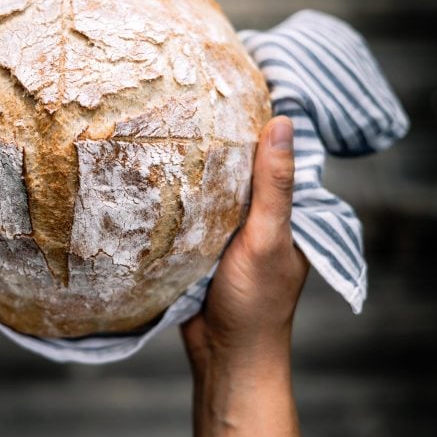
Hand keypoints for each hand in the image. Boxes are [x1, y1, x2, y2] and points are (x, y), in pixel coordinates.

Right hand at [181, 116, 307, 436]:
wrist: (224, 355)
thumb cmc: (256, 302)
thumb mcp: (268, 239)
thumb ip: (274, 186)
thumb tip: (282, 121)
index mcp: (286, 209)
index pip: (276, 152)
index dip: (261, 118)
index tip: (235, 80)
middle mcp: (258, 213)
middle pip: (239, 165)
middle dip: (218, 135)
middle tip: (187, 93)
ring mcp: (226, 228)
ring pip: (210, 185)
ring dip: (192, 163)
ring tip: (163, 121)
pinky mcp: (199, 243)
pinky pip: (189, 209)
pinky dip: (175, 192)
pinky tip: (150, 168)